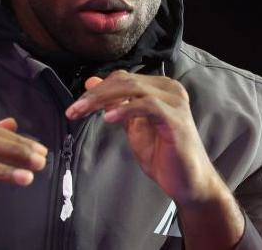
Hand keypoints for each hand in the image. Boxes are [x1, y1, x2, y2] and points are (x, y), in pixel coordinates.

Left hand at [65, 71, 243, 248]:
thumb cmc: (162, 155)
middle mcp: (170, 89)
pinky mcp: (176, 119)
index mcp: (160, 88)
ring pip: (133, 89)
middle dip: (94, 95)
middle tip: (73, 110)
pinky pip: (147, 106)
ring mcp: (175, 102)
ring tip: (82, 112)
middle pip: (124, 81)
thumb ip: (116, 104)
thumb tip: (92, 83)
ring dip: (102, 100)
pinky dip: (125, 109)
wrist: (188, 182)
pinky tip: (108, 118)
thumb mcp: (133, 126)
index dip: (97, 89)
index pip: (122, 78)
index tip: (76, 106)